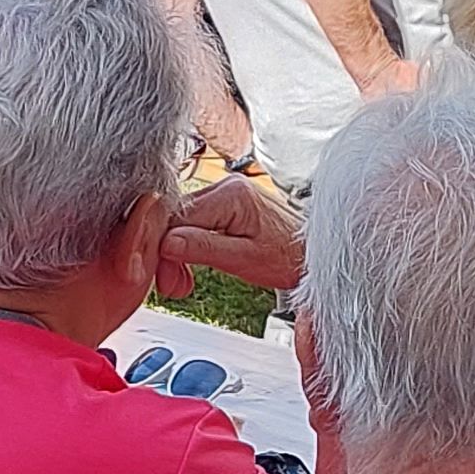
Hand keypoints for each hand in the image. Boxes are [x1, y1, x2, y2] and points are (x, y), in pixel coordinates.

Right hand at [158, 173, 306, 298]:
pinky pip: (193, 224)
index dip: (163, 251)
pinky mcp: (225, 205)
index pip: (176, 218)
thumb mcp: (245, 260)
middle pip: (175, 219)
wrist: (311, 254)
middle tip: (174, 287)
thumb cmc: (289, 257)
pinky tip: (189, 268)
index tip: (165, 279)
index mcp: (230, 194)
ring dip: (175, 254)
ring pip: (180, 223)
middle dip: (167, 255)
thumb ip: (204, 249)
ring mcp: (224, 194)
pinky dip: (186, 247)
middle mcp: (225, 187)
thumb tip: (166, 243)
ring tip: (182, 283)